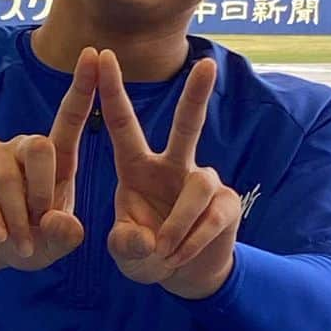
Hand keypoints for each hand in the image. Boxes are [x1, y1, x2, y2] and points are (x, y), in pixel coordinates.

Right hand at [0, 47, 98, 280]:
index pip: (71, 117)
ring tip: (20, 244)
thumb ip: (64, 236)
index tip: (96, 53)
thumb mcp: (54, 244)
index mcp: (56, 158)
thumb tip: (60, 220)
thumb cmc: (30, 241)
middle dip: (42, 192)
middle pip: (40, 147)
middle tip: (40, 226)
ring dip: (17, 217)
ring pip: (10, 177)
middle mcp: (24, 146)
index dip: (83, 86)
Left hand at [99, 50, 241, 299]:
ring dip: (178, 223)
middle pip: (187, 126)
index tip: (102, 55)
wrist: (184, 275)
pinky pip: (211, 215)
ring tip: (164, 252)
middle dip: (197, 96)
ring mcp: (203, 182)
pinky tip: (179, 256)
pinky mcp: (227, 203)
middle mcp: (172, 167)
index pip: (123, 126)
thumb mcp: (127, 253)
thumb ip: (126, 246)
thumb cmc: (146, 253)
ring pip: (198, 186)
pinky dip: (192, 240)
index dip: (113, 92)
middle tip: (207, 65)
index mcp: (137, 169)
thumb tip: (145, 239)